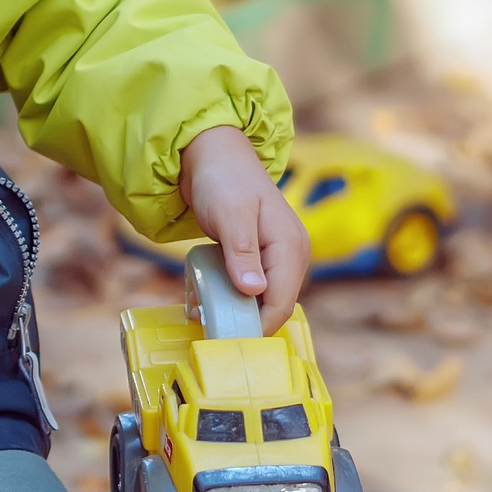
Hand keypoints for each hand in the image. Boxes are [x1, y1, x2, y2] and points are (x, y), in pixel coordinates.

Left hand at [179, 126, 309, 334]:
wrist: (211, 153)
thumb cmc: (223, 179)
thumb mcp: (230, 215)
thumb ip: (242, 253)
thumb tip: (254, 292)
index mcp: (291, 247)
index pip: (282, 303)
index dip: (257, 325)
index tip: (225, 337)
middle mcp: (290, 255)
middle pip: (273, 305)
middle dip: (242, 319)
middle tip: (205, 324)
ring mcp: (276, 256)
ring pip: (260, 298)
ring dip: (233, 308)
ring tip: (200, 309)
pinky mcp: (259, 255)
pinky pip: (250, 285)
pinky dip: (229, 294)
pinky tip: (205, 294)